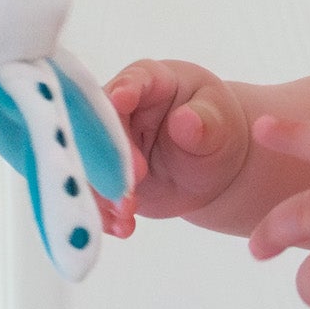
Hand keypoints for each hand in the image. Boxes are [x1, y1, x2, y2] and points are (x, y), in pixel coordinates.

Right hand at [100, 61, 251, 235]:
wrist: (210, 167)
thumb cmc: (216, 129)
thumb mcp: (220, 123)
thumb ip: (205, 122)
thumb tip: (186, 122)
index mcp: (150, 80)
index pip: (133, 80)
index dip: (123, 89)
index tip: (120, 100)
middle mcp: (118, 107)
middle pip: (98, 123)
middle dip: (110, 152)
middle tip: (134, 178)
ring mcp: (106, 143)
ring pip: (89, 162)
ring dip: (102, 190)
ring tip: (125, 215)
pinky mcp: (103, 176)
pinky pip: (95, 192)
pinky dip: (104, 212)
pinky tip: (123, 227)